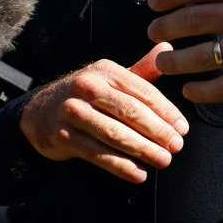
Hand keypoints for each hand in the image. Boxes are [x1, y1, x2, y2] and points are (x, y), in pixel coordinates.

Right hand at [19, 44, 187, 183]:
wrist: (39, 111)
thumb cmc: (86, 96)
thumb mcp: (110, 79)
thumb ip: (141, 71)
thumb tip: (168, 48)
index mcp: (105, 71)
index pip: (142, 91)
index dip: (166, 111)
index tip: (183, 128)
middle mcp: (87, 87)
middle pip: (130, 112)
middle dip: (158, 132)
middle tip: (177, 147)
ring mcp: (72, 111)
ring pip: (115, 134)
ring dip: (143, 150)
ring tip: (164, 161)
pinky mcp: (63, 136)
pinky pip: (98, 154)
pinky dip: (121, 166)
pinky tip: (139, 174)